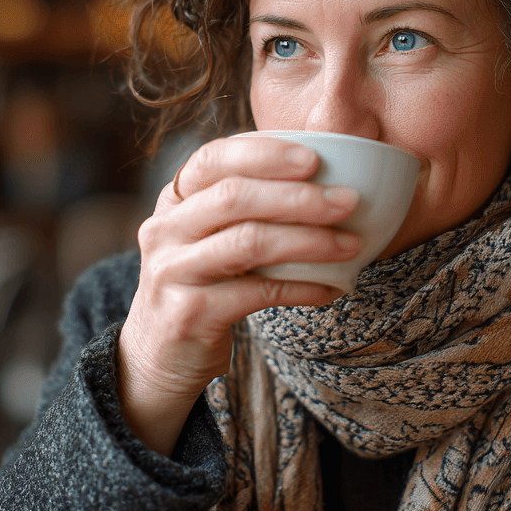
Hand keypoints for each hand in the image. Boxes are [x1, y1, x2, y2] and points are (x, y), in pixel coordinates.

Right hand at [117, 135, 360, 455]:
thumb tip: (326, 176)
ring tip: (351, 244)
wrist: (159, 356)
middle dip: (297, 196)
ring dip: (308, 240)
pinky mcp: (189, 312)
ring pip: (247, 242)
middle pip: (233, 197)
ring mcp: (172, 271)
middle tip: (347, 201)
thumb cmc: (203, 285)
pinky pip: (257, 293)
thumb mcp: (209, 237)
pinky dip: (302, 287)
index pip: (213, 158)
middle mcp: (164, 230)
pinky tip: (333, 288)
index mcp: (173, 200)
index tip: (314, 158)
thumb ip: (246, 205)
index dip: (264, 153)